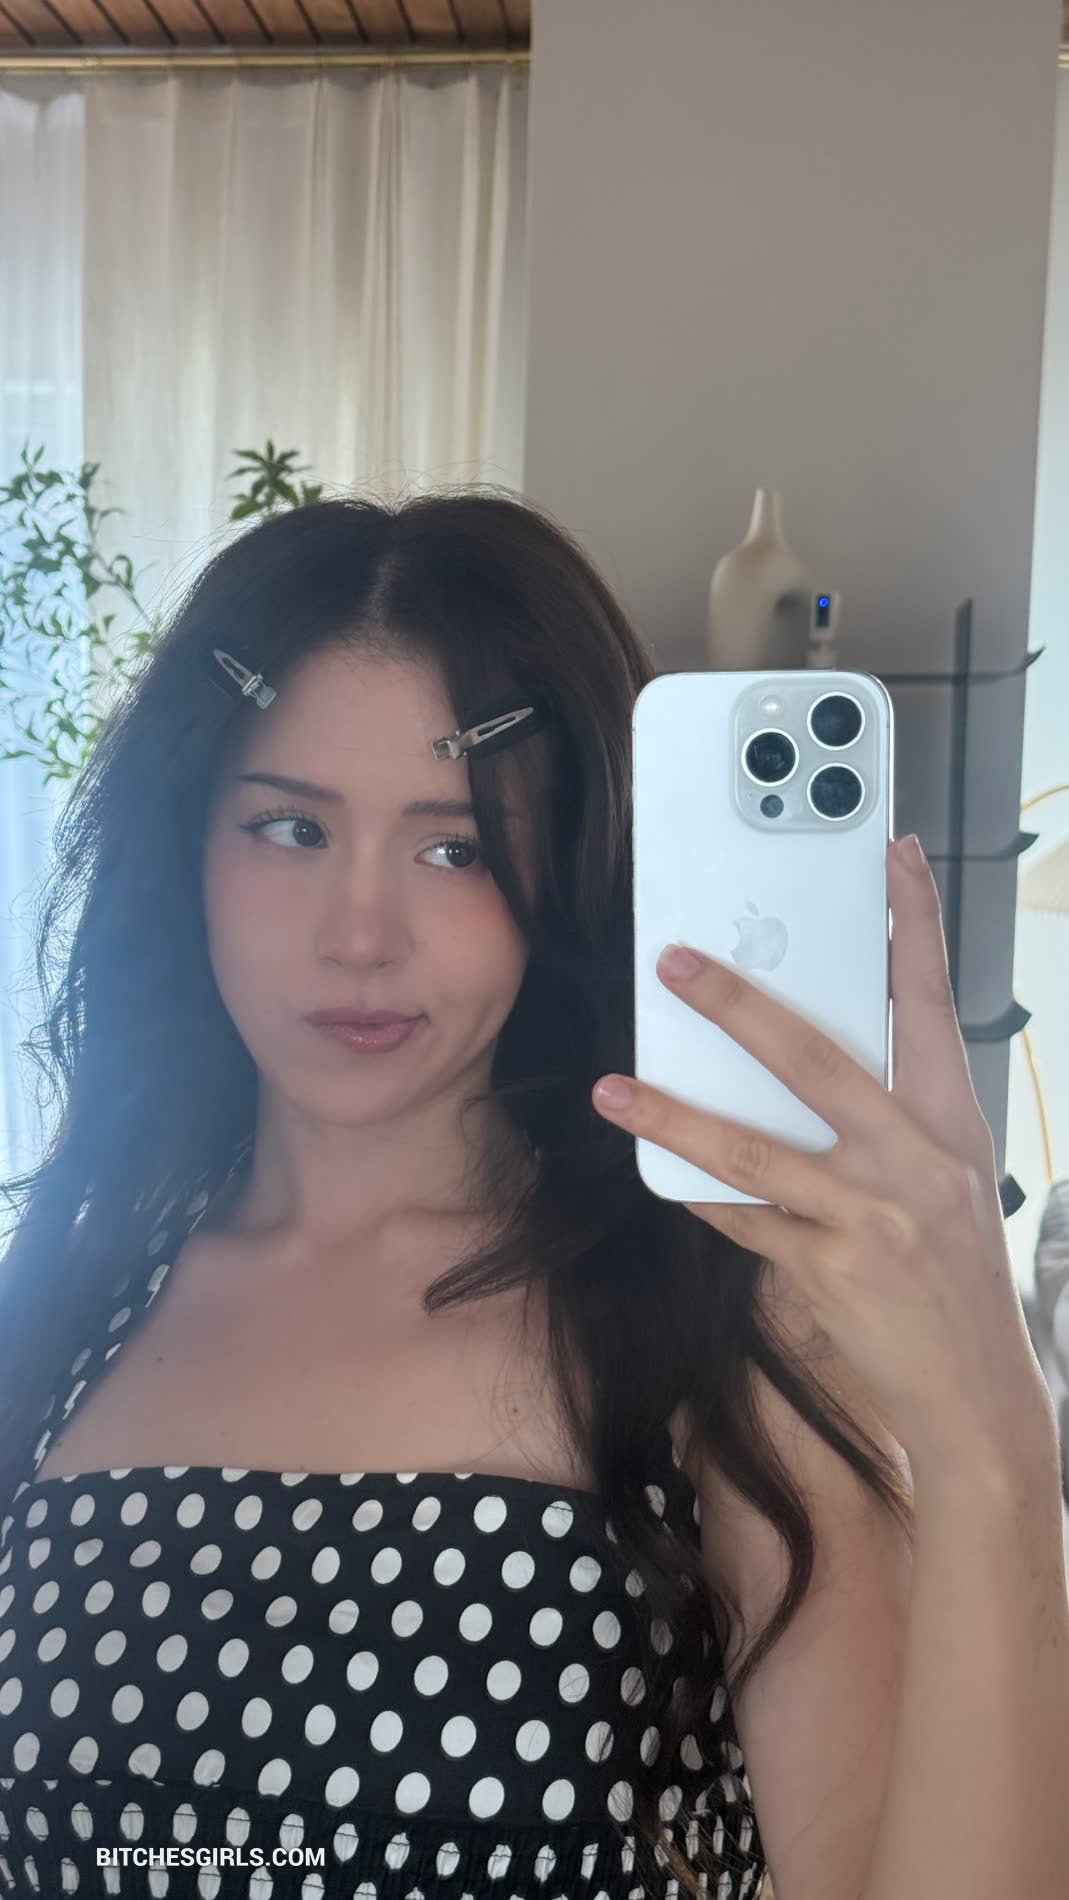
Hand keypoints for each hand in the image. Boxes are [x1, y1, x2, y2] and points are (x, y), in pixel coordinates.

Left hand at [592, 835, 1054, 1477]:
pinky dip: (699, 1196)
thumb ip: (887, 1122)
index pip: (931, 1004)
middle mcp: (917, 1159)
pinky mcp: (831, 1270)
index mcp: (951, 1123)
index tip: (896, 854)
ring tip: (613, 1086)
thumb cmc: (954, 1276)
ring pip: (752, 1148)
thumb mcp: (946, 1183)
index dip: (916, 923)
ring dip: (672, 1114)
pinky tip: (659, 1173)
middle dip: (737, 1004)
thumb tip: (793, 1065)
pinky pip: (744, 1220)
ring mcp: (873, 1215)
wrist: (979, 1394)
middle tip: (675, 963)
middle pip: (814, 1059)